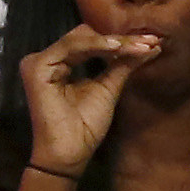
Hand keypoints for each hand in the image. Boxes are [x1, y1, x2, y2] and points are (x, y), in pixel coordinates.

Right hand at [20, 24, 159, 174]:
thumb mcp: (109, 89)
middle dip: (120, 39)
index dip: (122, 42)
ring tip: (140, 46)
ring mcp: (39, 61)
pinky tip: (117, 48)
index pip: (92, 43)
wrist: (69, 154)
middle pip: (87, 36)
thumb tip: (150, 46)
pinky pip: (71, 46)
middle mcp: (48, 59)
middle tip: (150, 41)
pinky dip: (96, 46)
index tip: (152, 42)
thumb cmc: (85, 127)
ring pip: (82, 37)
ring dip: (113, 42)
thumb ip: (123, 65)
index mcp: (61, 63)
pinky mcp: (37, 67)